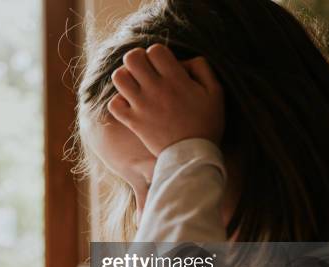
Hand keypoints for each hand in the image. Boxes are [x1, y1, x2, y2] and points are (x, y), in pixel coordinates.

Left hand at [108, 44, 224, 155]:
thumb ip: (202, 68)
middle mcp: (156, 89)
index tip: (162, 65)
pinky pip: (113, 104)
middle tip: (144, 70)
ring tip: (134, 86)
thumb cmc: (206, 123)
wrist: (193, 155)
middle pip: (132, 58)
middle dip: (137, 59)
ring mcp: (141, 106)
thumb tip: (182, 60)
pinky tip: (129, 104)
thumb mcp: (215, 91)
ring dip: (125, 78)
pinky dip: (118, 102)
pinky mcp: (132, 122)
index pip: (155, 49)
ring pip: (119, 77)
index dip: (157, 53)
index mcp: (176, 79)